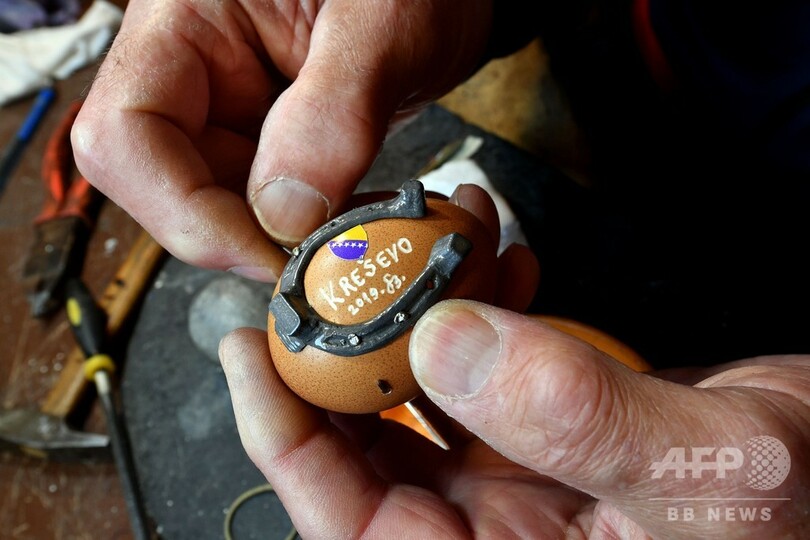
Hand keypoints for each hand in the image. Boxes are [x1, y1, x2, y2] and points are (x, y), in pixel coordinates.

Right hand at [71, 0, 492, 280]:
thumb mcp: (384, 27)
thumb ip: (334, 115)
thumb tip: (285, 216)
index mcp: (187, 20)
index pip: (125, 134)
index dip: (185, 212)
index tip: (267, 253)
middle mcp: (192, 70)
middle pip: (162, 185)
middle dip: (236, 236)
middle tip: (313, 261)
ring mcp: (227, 109)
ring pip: (214, 208)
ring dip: (274, 241)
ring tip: (345, 237)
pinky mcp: (264, 141)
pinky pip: (262, 207)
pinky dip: (302, 232)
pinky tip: (347, 225)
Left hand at [219, 188, 808, 538]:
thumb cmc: (804, 510)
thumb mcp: (707, 473)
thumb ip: (579, 417)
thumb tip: (447, 345)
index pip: (354, 523)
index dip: (288, 440)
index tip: (257, 350)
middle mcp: (502, 535)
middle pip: (375, 449)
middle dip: (351, 353)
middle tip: (334, 268)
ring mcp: (526, 480)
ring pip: (430, 395)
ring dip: (425, 312)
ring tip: (438, 241)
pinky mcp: (553, 429)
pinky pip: (489, 367)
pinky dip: (487, 309)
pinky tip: (503, 268)